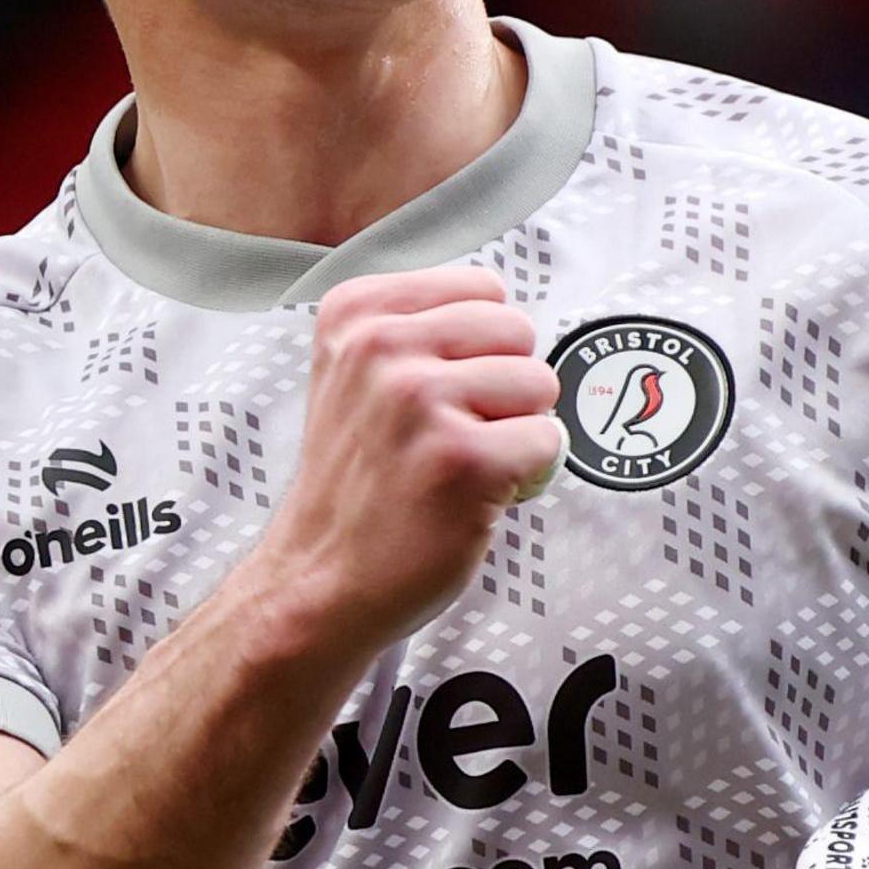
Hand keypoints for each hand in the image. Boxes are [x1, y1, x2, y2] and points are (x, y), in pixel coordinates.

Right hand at [243, 265, 563, 649]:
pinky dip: (527, 477)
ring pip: (539, 383)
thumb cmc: (355, 484)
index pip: (484, 289)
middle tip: (456, 435)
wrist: (319, 579)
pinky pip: (549, 442)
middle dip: (506, 386)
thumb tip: (507, 312)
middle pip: (517, 330)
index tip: (444, 388)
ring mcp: (420, 400)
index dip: (483, 347)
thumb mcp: (355, 374)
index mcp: (356, 313)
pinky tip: (473, 496)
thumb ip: (418, 329)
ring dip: (516, 432)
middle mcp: (381, 346)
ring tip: (461, 466)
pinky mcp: (462, 457)